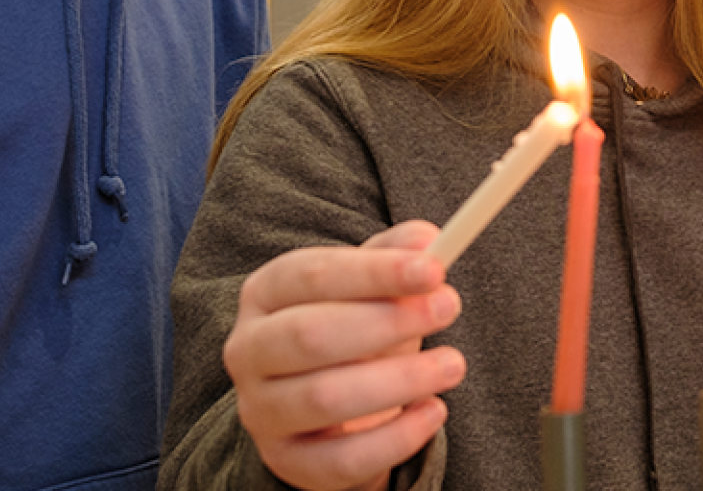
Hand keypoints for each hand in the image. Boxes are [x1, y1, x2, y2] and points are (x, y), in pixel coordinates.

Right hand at [223, 220, 465, 490]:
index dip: (375, 271)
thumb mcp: (369, 287)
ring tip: (452, 364)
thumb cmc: (352, 334)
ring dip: (400, 380)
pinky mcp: (288, 462)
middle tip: (449, 308)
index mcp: (265, 294)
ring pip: (326, 398)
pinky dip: (396, 438)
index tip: (435, 269)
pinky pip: (343, 458)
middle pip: (310, 334)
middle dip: (387, 321)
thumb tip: (427, 239)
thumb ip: (394, 256)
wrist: (326, 414)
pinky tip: (434, 412)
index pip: (312, 274)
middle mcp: (249, 351)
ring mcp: (261, 411)